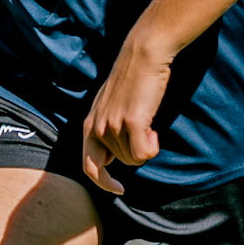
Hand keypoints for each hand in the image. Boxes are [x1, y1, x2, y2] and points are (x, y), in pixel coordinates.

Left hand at [81, 39, 170, 194]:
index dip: (103, 182)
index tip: (119, 189)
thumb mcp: (110, 106)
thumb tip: (113, 160)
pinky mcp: (131, 123)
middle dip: (136, 154)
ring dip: (146, 147)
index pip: (89, 166)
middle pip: (120, 164)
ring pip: (134, 160)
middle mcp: (97, 128)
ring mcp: (113, 126)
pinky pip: (144, 154)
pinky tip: (154, 131)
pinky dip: (152, 147)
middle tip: (146, 134)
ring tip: (148, 124)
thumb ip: (107, 130)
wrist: (143, 56)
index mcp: (89, 125)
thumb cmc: (132, 80)